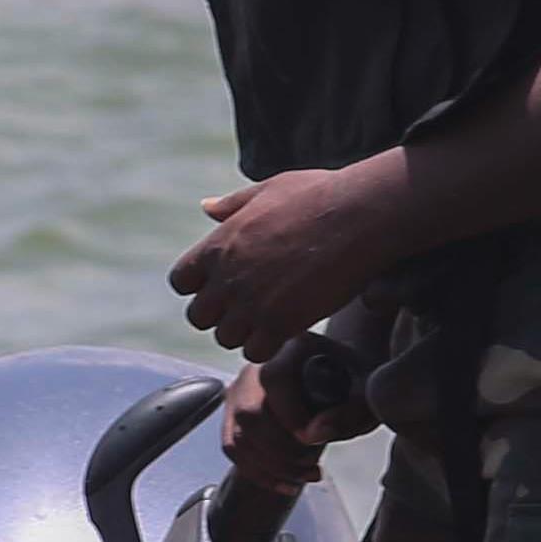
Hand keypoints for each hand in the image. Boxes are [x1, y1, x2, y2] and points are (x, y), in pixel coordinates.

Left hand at [168, 163, 403, 359]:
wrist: (359, 215)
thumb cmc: (319, 196)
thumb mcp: (269, 189)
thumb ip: (233, 205)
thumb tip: (206, 206)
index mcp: (219, 243)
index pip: (181, 281)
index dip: (199, 287)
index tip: (224, 286)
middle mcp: (228, 276)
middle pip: (199, 317)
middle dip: (220, 314)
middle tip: (249, 307)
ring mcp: (252, 302)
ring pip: (226, 337)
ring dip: (245, 332)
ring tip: (271, 318)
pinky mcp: (280, 323)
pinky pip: (255, 352)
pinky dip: (268, 345)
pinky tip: (287, 329)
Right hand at [215, 346, 352, 493]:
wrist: (344, 378)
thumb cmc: (357, 383)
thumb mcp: (368, 395)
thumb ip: (348, 412)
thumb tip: (314, 433)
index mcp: (292, 347)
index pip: (274, 380)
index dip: (290, 416)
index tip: (313, 441)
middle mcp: (259, 364)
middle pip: (249, 413)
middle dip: (281, 450)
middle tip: (312, 462)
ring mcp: (242, 388)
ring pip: (238, 436)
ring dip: (272, 467)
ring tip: (307, 473)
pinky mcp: (236, 411)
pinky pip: (233, 447)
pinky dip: (258, 472)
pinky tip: (288, 482)